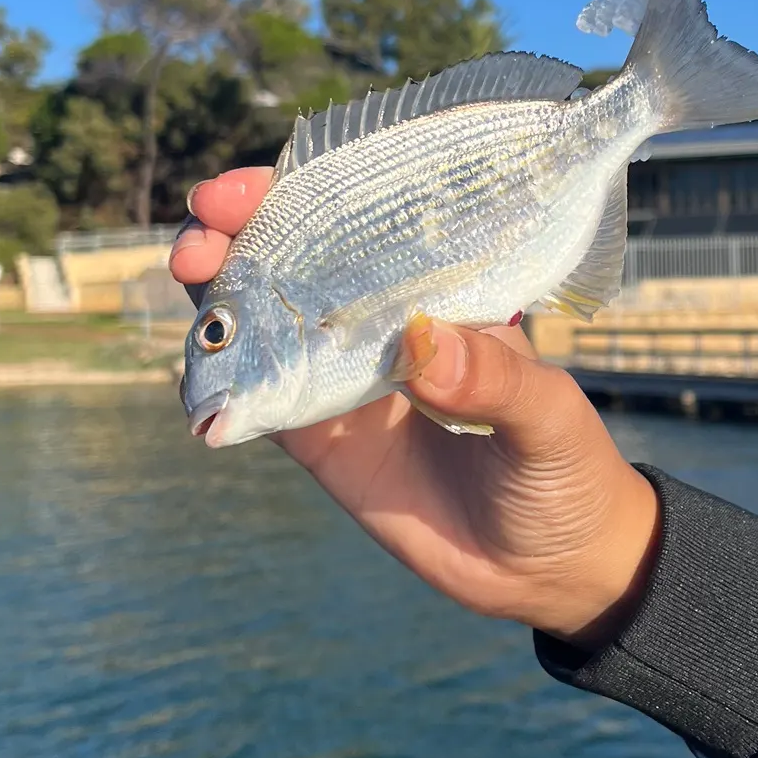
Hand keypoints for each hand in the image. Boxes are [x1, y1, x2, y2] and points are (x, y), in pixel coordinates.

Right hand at [169, 169, 659, 647]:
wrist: (553, 569)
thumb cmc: (569, 473)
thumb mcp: (550, 419)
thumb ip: (494, 381)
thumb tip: (419, 344)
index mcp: (438, 292)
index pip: (361, 223)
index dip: (298, 195)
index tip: (250, 188)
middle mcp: (381, 325)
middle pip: (294, 261)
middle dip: (238, 233)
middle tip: (202, 232)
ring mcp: (343, 381)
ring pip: (261, 322)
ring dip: (216, 296)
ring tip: (188, 276)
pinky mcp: (322, 443)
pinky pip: (257, 403)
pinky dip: (218, 384)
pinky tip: (194, 374)